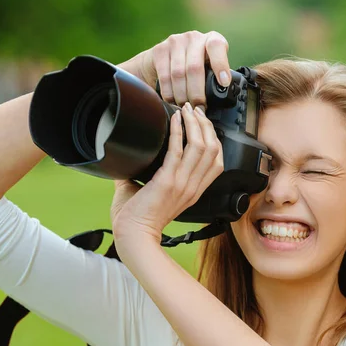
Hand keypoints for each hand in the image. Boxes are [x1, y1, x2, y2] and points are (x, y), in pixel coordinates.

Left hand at [110, 102, 223, 247]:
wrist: (132, 235)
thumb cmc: (137, 220)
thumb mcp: (150, 194)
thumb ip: (143, 175)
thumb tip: (128, 158)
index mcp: (192, 191)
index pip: (217, 162)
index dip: (214, 139)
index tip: (203, 124)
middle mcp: (192, 187)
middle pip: (213, 150)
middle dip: (206, 125)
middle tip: (196, 111)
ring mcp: (182, 184)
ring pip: (201, 147)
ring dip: (195, 124)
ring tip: (187, 110)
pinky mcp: (168, 181)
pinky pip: (178, 150)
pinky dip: (178, 131)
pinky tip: (174, 118)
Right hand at [117, 30, 230, 108]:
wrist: (161, 60)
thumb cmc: (191, 68)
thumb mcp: (208, 68)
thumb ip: (214, 77)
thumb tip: (223, 99)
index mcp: (211, 39)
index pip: (216, 47)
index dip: (220, 64)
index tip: (224, 83)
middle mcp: (193, 37)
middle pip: (194, 68)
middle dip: (197, 93)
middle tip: (199, 108)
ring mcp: (175, 42)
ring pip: (178, 75)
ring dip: (182, 96)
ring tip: (186, 108)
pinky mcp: (159, 50)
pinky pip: (165, 77)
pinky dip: (169, 94)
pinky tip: (172, 101)